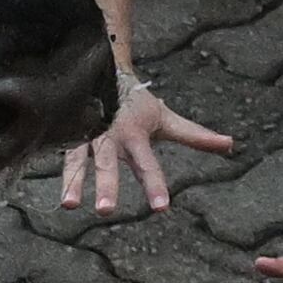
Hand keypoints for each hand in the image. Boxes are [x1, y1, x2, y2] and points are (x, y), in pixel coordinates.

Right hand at [59, 81, 232, 212]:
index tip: (161, 208)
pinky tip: (51, 189)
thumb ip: (195, 136)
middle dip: (107, 186)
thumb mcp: (166, 119)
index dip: (154, 186)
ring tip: (69, 205)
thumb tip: (231, 144)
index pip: (147, 165)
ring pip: (77, 160)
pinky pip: (57, 150)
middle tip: (107, 211)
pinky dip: (54, 169)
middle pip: (108, 164)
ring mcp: (83, 135)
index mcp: (134, 135)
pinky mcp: (64, 133)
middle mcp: (108, 137)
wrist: (103, 70)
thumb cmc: (137, 104)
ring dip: (73, 182)